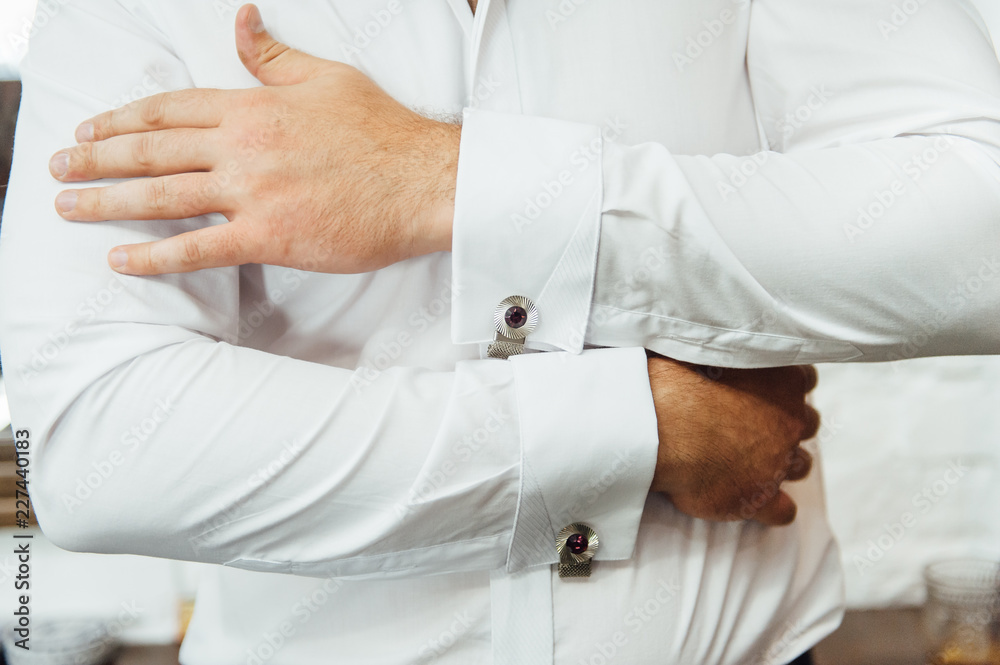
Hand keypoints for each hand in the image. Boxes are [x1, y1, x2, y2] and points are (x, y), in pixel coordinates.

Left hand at [49, 4, 458, 275]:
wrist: (423, 182)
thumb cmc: (382, 132)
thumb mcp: (326, 78)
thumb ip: (272, 56)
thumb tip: (240, 21)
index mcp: (252, 106)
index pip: (169, 110)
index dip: (123, 119)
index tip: (92, 128)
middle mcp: (242, 147)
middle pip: (151, 151)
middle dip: (95, 158)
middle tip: (58, 165)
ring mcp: (252, 193)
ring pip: (162, 196)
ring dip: (106, 202)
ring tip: (67, 206)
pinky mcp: (269, 237)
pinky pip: (198, 249)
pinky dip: (155, 257)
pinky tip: (121, 261)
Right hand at [647, 354, 819, 525]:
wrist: (663, 426)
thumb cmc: (677, 381)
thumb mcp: (704, 349)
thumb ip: (724, 351)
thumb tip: (713, 344)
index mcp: (783, 380)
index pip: (803, 379)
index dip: (783, 387)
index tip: (764, 389)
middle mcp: (790, 420)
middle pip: (806, 423)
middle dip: (787, 426)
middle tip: (755, 426)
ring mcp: (778, 462)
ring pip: (801, 466)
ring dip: (784, 464)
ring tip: (755, 464)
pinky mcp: (760, 497)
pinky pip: (783, 511)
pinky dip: (775, 509)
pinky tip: (759, 505)